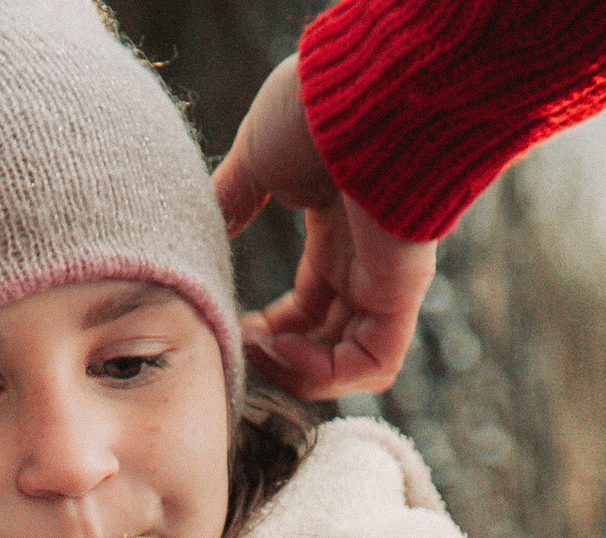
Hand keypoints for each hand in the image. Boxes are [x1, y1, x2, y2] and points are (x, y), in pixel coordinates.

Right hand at [211, 55, 437, 399]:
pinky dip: (326, 374)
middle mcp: (366, 259)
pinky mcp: (402, 290)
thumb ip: (231, 198)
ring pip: (350, 360)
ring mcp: (386, 277)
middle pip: (327, 337)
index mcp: (338, 230)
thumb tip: (203, 228)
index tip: (234, 325)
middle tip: (239, 345)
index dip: (271, 329)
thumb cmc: (317, 113)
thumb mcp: (257, 159)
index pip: (312, 303)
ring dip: (295, 372)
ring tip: (258, 350)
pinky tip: (285, 352)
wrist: (364, 94)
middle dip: (277, 357)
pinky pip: (373, 362)